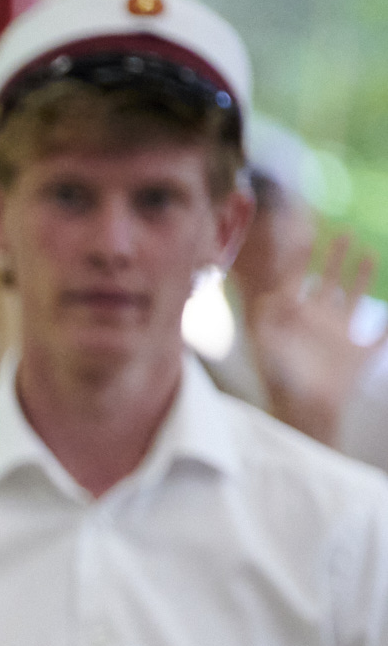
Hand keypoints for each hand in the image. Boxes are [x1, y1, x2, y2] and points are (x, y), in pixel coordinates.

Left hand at [248, 228, 386, 445]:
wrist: (304, 413)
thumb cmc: (283, 381)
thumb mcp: (270, 348)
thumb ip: (269, 320)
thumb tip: (271, 296)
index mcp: (296, 319)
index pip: (298, 281)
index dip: (303, 259)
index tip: (308, 234)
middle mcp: (318, 324)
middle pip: (328, 283)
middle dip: (334, 258)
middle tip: (343, 233)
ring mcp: (339, 339)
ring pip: (354, 299)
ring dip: (362, 276)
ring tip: (369, 251)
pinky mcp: (358, 357)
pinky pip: (381, 337)